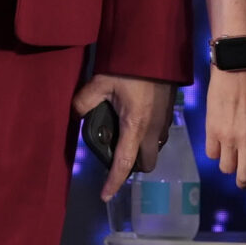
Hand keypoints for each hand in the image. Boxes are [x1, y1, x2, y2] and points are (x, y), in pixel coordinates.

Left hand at [74, 73, 174, 200]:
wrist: (159, 48)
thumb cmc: (130, 67)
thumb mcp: (100, 82)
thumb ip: (83, 101)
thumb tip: (75, 114)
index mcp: (135, 126)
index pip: (124, 163)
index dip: (114, 182)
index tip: (105, 196)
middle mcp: (153, 130)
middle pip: (146, 163)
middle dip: (132, 168)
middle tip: (115, 158)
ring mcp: (165, 123)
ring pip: (155, 150)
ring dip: (141, 152)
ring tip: (124, 138)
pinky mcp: (170, 114)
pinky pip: (160, 136)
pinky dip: (148, 138)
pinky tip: (136, 121)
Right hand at [206, 68, 245, 190]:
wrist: (237, 69)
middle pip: (244, 177)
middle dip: (245, 181)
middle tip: (245, 178)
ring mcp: (228, 137)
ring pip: (226, 168)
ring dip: (230, 165)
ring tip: (232, 157)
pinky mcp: (212, 130)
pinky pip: (211, 154)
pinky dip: (215, 152)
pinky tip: (220, 144)